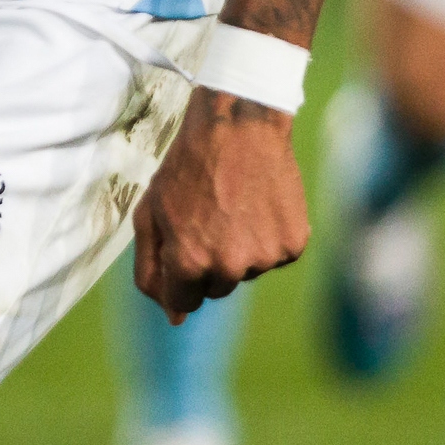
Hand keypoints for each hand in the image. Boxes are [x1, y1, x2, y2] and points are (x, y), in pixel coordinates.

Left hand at [130, 92, 311, 314]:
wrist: (239, 125)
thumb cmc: (187, 166)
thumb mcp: (150, 213)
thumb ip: (152, 271)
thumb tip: (174, 319)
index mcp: (189, 263)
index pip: (183, 303)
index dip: (181, 276)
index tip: (186, 248)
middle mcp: (229, 267)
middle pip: (217, 289)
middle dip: (210, 262)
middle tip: (211, 216)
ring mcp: (264, 257)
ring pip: (248, 272)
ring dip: (241, 249)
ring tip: (236, 205)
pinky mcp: (294, 244)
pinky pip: (277, 257)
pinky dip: (269, 237)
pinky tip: (260, 205)